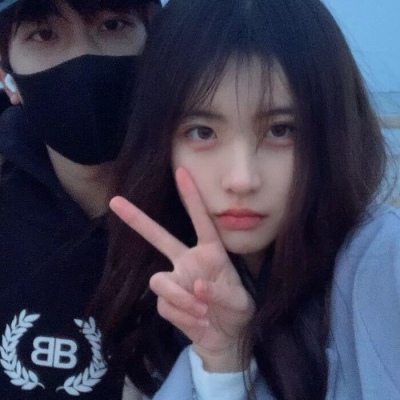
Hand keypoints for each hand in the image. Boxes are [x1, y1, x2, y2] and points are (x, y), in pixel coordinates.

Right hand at [109, 167, 254, 370]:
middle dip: (137, 220)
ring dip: (180, 299)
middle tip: (115, 201)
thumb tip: (196, 286)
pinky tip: (198, 321)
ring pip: (159, 280)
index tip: (182, 171)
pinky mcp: (168, 302)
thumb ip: (221, 293)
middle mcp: (188, 261)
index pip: (200, 220)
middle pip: (158, 237)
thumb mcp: (240, 303)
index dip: (191, 197)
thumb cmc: (238, 311)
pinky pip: (165, 306)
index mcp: (210, 253)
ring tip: (202, 312)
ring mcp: (176, 280)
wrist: (227, 338)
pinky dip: (182, 316)